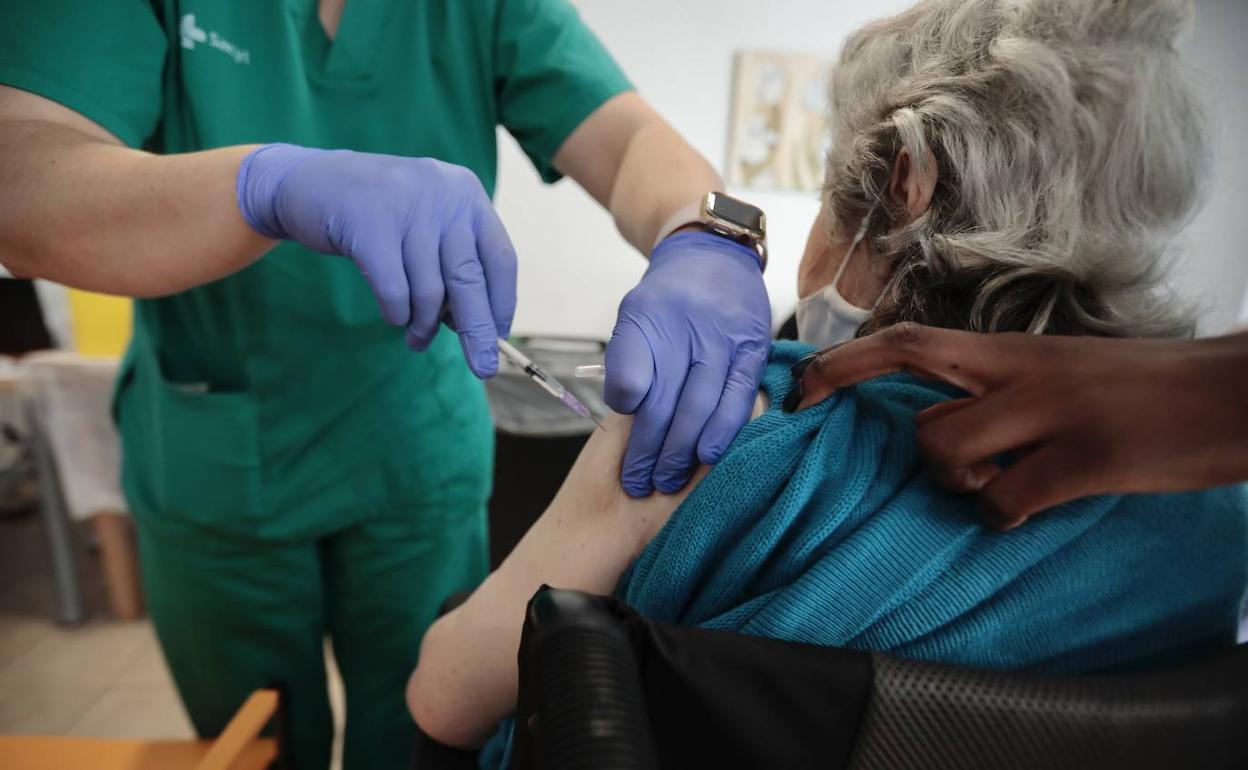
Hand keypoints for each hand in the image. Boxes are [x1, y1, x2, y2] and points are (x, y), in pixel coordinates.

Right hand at [236, 143, 516, 377]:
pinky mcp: (368, 223)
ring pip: (430, 291)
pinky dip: (396, 313)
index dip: (502, 303)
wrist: (309, 181)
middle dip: (478, 331)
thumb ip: (453, 265)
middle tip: (483, 368)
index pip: (500, 259)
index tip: (499, 337)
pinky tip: (394, 318)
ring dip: (424, 327)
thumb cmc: (380, 216)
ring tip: (417, 340)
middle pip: (469, 279)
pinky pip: (394, 290)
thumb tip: (478, 329)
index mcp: (466, 194)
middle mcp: (443, 194)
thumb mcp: (426, 227)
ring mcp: (406, 205)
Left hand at [605, 230, 770, 496]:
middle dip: (649, 450)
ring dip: (681, 451)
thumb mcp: (634, 316)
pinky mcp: (753, 352)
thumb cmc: (669, 301)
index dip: (625, 416)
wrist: (715, 258)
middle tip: (638, 483)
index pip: (630, 375)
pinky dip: (722, 432)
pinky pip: (737, 400)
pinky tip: (708, 456)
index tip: (619, 449)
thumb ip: (626, 360)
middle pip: (664, 401)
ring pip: (700, 406)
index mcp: (646, 316)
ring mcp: (723, 339)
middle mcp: (686, 327)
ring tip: (667, 481)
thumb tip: (626, 407)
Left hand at [794, 323, 1247, 528]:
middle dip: (899, 437)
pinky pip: (1006, 501)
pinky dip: (1003, 516)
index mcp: (1012, 351)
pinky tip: (1030, 511)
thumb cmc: (1143, 389)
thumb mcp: (1060, 373)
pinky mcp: (1088, 458)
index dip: (843, 364)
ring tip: (1005, 485)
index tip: (799, 391)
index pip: (907, 342)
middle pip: (917, 398)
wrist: (1235, 393)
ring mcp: (1052, 414)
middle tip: (918, 459)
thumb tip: (938, 426)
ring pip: (947, 449)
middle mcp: (1021, 373)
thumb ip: (999, 392)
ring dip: (959, 482)